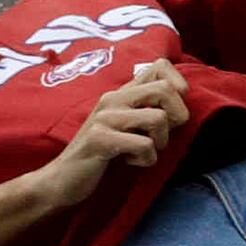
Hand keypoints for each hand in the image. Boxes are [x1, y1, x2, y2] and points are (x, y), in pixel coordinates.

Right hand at [34, 59, 192, 201]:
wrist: (61, 180)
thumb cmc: (102, 154)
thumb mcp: (127, 125)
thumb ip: (147, 108)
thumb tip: (184, 99)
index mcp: (122, 93)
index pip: (161, 65)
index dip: (179, 86)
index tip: (172, 112)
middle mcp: (113, 99)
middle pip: (166, 89)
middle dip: (177, 117)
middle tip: (160, 137)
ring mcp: (104, 118)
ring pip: (159, 118)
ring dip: (160, 143)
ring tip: (142, 152)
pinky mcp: (99, 139)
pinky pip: (144, 145)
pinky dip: (146, 160)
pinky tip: (128, 162)